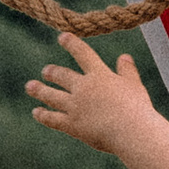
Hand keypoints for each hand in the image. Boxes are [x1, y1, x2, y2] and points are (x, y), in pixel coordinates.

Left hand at [26, 35, 153, 156]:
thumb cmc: (138, 108)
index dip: (71, 44)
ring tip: (30, 86)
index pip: (83, 54)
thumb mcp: (135, 85)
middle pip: (62, 76)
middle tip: (45, 71)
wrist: (131, 131)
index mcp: (99, 75)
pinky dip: (43, 115)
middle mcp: (83, 88)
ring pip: (52, 96)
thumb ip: (127, 70)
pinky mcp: (72, 125)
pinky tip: (36, 112)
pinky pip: (53, 119)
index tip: (62, 37)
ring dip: (40, 90)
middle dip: (52, 72)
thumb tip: (124, 56)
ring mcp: (75, 106)